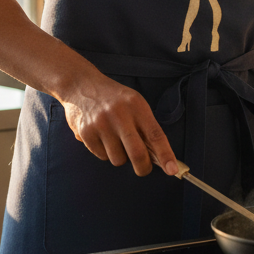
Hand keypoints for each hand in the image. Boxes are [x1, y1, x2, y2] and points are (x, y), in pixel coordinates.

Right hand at [61, 74, 178, 177]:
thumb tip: (158, 156)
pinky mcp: (85, 132)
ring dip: (120, 156)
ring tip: (116, 141)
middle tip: (144, 168)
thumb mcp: (133, 103)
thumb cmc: (113, 98)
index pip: (155, 134)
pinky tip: (101, 137)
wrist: (81, 84)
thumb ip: (144, 126)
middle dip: (143, 167)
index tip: (172, 170)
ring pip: (118, 159)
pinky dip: (105, 152)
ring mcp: (101, 123)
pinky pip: (102, 156)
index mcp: (136, 105)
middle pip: (137, 153)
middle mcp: (119, 114)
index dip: (165, 154)